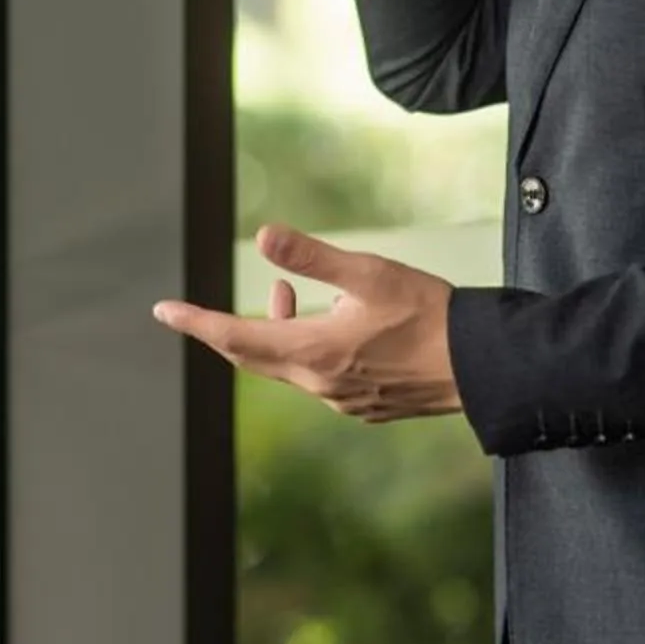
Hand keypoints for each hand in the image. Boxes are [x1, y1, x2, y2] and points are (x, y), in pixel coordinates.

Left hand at [150, 224, 462, 423]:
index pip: (233, 337)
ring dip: (274, 333)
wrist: (480, 366)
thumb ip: (313, 257)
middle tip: (196, 314)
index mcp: (312, 352)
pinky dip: (306, 350)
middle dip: (225, 330)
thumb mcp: (367, 273)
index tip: (164, 311)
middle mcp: (320, 384)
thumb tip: (262, 238)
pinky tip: (329, 326)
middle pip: (253, 358)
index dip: (195, 322)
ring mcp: (343, 400)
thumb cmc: (427, 313)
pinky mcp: (367, 405)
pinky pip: (319, 379)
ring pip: (289, 367)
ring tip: (283, 295)